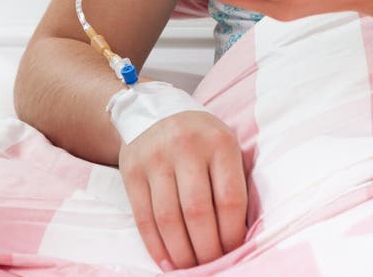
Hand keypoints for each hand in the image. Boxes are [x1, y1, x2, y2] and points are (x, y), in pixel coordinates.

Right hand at [118, 110, 246, 269]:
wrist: (154, 110)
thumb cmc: (200, 137)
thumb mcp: (224, 144)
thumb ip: (233, 181)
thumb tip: (240, 233)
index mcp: (219, 142)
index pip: (229, 198)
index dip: (232, 233)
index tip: (234, 251)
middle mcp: (187, 146)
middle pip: (198, 212)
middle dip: (206, 250)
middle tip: (211, 265)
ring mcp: (156, 157)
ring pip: (169, 220)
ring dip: (181, 253)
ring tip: (190, 267)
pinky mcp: (132, 170)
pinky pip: (144, 218)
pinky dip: (156, 246)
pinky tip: (166, 260)